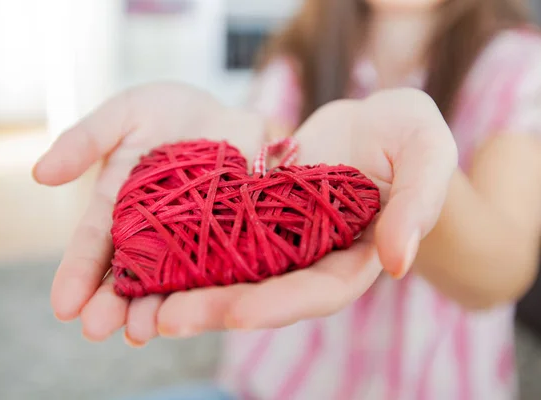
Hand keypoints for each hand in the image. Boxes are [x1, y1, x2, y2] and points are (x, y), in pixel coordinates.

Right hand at [33, 83, 265, 342]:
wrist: (228, 112)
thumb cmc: (169, 111)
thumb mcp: (124, 114)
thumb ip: (85, 139)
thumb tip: (40, 174)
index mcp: (117, 204)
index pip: (93, 243)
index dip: (77, 273)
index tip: (63, 306)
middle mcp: (149, 230)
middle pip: (126, 272)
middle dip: (110, 302)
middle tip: (97, 329)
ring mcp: (188, 237)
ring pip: (167, 280)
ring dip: (152, 308)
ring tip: (140, 334)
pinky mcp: (227, 238)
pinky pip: (215, 269)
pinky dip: (204, 292)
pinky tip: (195, 314)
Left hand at [35, 85, 456, 345]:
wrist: (373, 121)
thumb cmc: (409, 134)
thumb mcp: (426, 153)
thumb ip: (418, 204)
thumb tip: (398, 261)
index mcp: (354, 258)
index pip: (317, 292)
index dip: (278, 306)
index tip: (236, 314)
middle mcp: (313, 259)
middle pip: (263, 294)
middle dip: (215, 308)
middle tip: (161, 319)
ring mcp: (282, 241)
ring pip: (232, 272)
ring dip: (187, 288)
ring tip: (139, 302)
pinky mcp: (257, 216)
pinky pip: (219, 235)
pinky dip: (185, 248)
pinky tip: (147, 254)